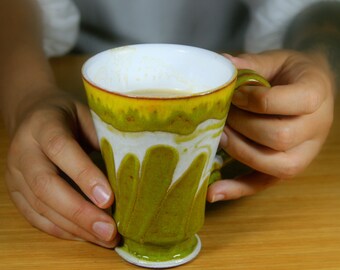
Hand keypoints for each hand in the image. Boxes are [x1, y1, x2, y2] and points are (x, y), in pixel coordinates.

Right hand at [5, 90, 118, 246]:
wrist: (33, 115)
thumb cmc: (69, 115)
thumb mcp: (88, 115)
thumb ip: (103, 138)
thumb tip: (130, 172)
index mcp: (43, 124)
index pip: (60, 149)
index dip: (84, 174)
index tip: (109, 199)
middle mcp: (24, 150)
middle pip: (45, 185)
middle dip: (79, 212)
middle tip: (109, 231)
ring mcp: (15, 174)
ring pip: (40, 206)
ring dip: (74, 227)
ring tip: (105, 239)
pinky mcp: (16, 192)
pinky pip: (35, 217)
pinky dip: (62, 230)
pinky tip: (85, 236)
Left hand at [207, 50, 334, 201]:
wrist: (311, 90)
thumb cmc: (290, 74)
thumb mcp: (275, 60)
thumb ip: (251, 63)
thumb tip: (221, 63)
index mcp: (316, 94)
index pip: (284, 102)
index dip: (253, 99)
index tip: (233, 94)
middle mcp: (316, 128)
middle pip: (278, 137)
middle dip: (242, 126)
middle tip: (223, 115)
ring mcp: (305, 153)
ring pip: (275, 165)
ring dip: (240, 152)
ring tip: (219, 136)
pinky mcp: (288, 168)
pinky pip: (264, 184)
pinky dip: (237, 189)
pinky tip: (212, 192)